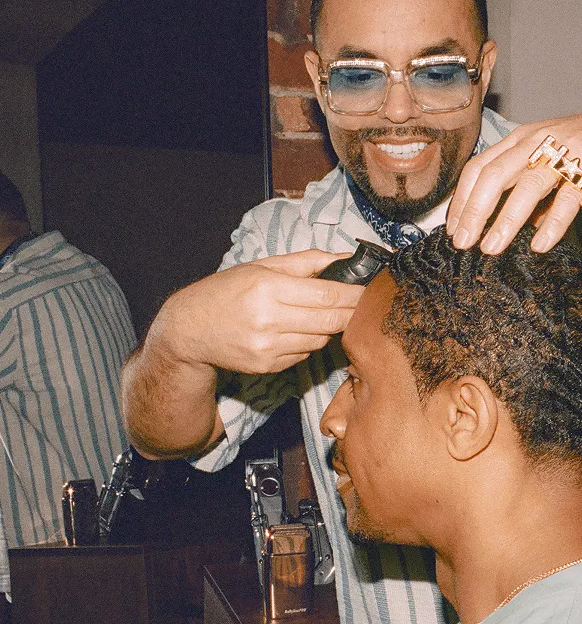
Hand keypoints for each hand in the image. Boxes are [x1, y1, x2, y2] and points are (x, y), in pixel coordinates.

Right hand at [156, 249, 363, 374]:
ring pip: (320, 340)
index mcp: (267, 288)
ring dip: (329, 328)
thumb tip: (345, 256)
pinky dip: (309, 342)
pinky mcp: (267, 367)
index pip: (325, 295)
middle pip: (329, 321)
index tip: (368, 289)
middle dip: (351, 312)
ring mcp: (267, 348)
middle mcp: (268, 320)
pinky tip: (298, 330)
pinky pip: (304, 354)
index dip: (352, 294)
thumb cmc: (226, 291)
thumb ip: (306, 262)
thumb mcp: (262, 266)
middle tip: (362, 304)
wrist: (190, 330)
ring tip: (324, 314)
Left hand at [447, 114, 581, 252]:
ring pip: (528, 187)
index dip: (461, 198)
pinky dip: (553, 224)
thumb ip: (516, 182)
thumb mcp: (538, 153)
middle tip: (463, 242)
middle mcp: (535, 144)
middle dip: (474, 211)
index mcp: (517, 141)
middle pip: (494, 175)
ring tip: (491, 248)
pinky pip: (568, 199)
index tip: (453, 228)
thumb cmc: (572, 144)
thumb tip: (492, 223)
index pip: (478, 167)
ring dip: (506, 220)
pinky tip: (539, 244)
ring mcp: (562, 155)